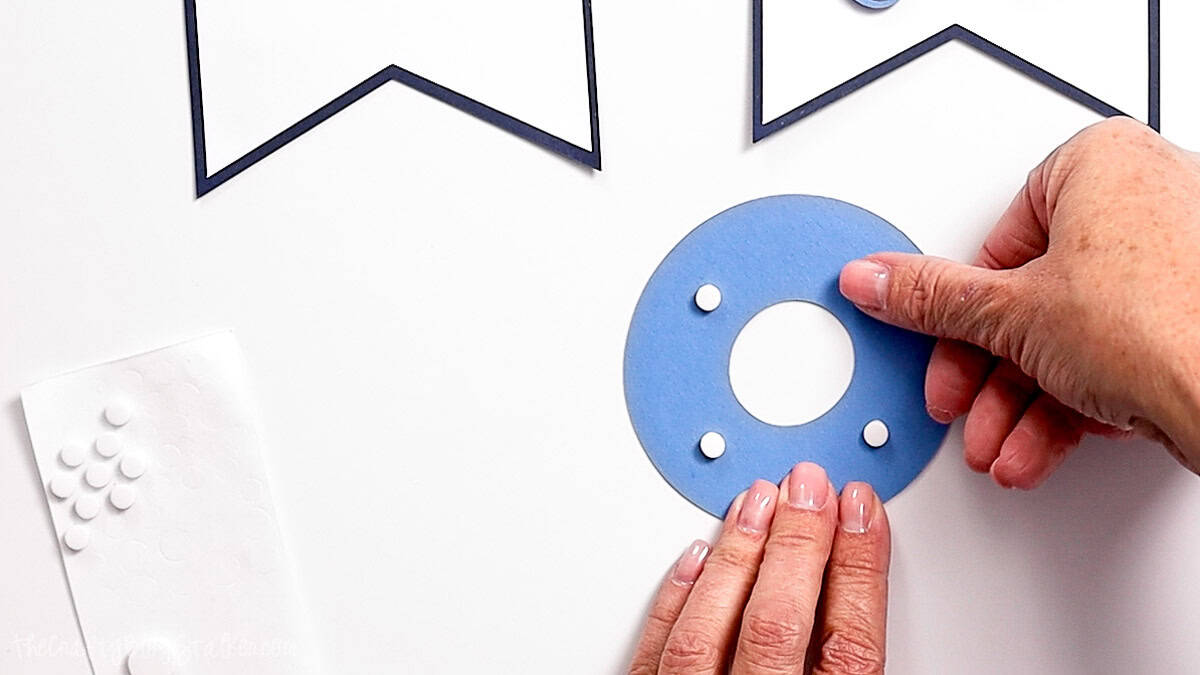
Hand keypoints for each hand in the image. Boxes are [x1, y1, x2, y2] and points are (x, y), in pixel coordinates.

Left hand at [629, 463, 888, 674]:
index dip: (858, 565)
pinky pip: (656, 653)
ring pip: (706, 630)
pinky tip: (697, 559)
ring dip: (735, 556)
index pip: (849, 642)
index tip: (861, 511)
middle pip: (776, 623)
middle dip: (797, 542)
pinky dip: (677, 599)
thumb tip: (855, 575)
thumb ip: (847, 657)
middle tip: (808, 486)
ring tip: (756, 503)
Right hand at [838, 117, 1199, 486]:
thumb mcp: (1011, 314)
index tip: (942, 342)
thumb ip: (931, 298)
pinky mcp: (1193, 319)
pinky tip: (1040, 444)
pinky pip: (1114, 357)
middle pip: (1032, 299)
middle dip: (989, 373)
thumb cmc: (1166, 326)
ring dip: (1020, 404)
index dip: (962, 311)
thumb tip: (873, 280)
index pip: (998, 242)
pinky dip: (1070, 407)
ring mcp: (1178, 263)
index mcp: (1101, 163)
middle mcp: (1147, 199)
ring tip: (999, 441)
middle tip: (962, 401)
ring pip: (1071, 338)